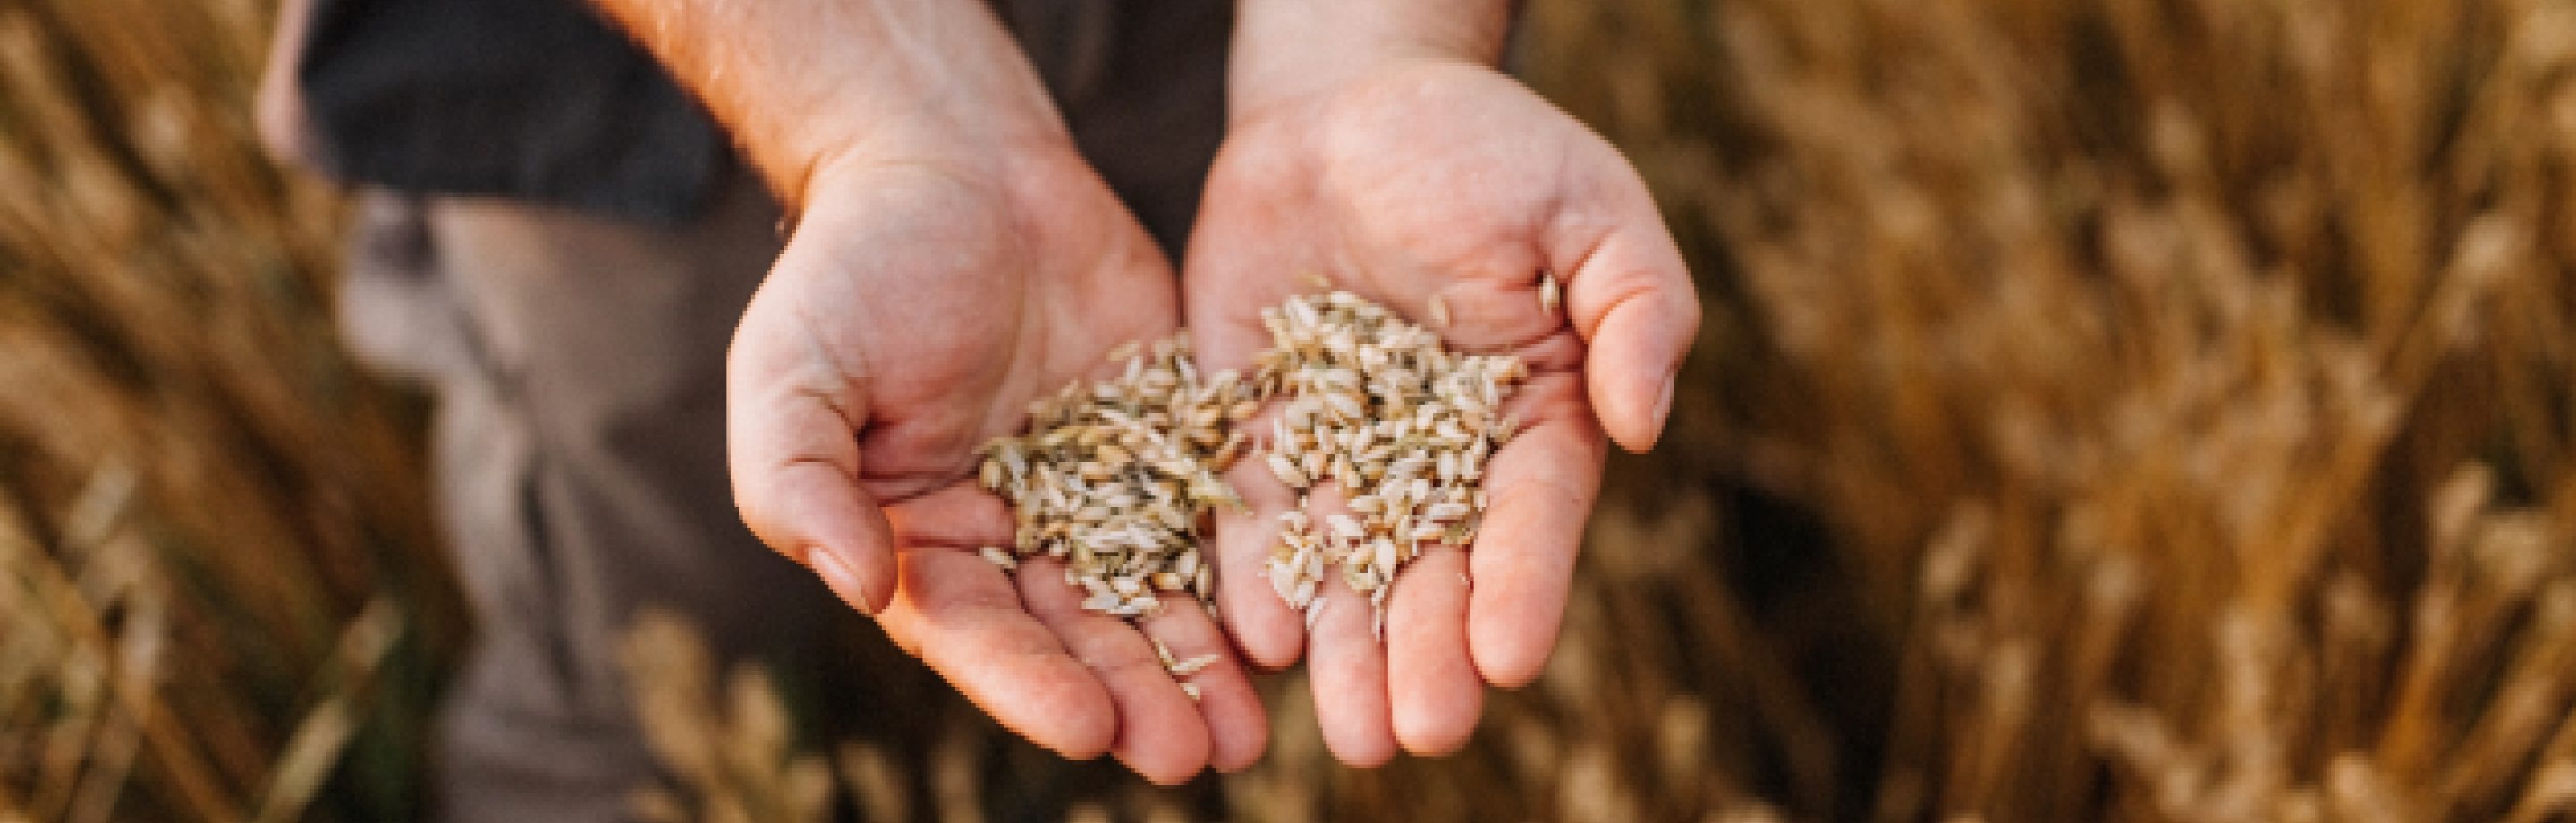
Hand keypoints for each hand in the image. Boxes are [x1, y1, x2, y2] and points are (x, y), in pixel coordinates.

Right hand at [583, 0, 1266, 783]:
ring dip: (1202, 668)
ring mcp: (1102, 494)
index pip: (977, 635)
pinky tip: (1296, 621)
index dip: (1031, 684)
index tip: (1087, 729)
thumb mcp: (793, 369)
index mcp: (924, 543)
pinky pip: (1215, 517)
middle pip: (1080, 638)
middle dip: (1136, 700)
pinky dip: (1250, 573)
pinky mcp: (1171, 442)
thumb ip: (800, 481)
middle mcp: (1016, 539)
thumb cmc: (854, 267)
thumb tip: (854, 582)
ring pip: (1157, 598)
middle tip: (1194, 758)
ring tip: (1254, 736)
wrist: (958, 161)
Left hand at [1184, 57, 1699, 764]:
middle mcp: (1437, 459)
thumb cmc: (1488, 147)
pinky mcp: (1255, 433)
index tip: (1509, 660)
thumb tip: (1645, 425)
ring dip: (1345, 652)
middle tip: (1417, 732)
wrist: (1347, 106)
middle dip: (1426, 653)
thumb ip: (1634, 307)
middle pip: (1434, 571)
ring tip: (1349, 730)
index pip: (1532, 518)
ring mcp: (1340, 454)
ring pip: (1343, 571)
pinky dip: (1254, 579)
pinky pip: (1250, 517)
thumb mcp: (1586, 203)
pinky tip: (1256, 638)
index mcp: (1533, 417)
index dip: (1523, 589)